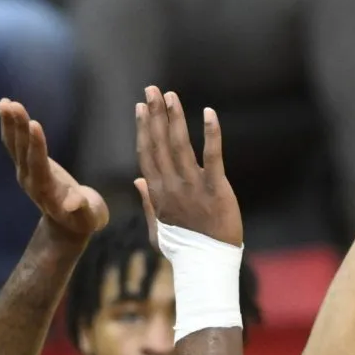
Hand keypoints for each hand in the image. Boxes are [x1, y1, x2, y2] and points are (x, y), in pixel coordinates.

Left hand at [0, 99, 108, 237]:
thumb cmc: (85, 220)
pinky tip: (5, 106)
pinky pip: (14, 143)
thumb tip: (73, 201)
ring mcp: (26, 172)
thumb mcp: (90, 218)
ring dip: (9, 124)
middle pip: (22, 151)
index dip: (36, 145)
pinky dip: (9, 126)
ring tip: (5, 102)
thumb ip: (83, 209)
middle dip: (18, 128)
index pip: (39, 164)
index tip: (34, 124)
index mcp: (47, 191)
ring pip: (14, 145)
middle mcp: (31, 180)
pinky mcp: (27, 164)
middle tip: (14, 105)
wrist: (67, 226)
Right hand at [135, 87, 242, 245]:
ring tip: (171, 95)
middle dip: (154, 114)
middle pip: (159, 144)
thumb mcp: (158, 229)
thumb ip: (148, 203)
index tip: (140, 108)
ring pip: (180, 145)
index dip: (143, 129)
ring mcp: (193, 186)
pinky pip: (213, 156)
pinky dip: (211, 133)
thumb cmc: (183, 249)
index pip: (146, 154)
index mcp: (157, 194)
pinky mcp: (217, 189)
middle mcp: (171, 186)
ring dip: (175, 118)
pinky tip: (209, 113)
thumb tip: (138, 181)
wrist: (207, 265)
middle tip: (152, 89)